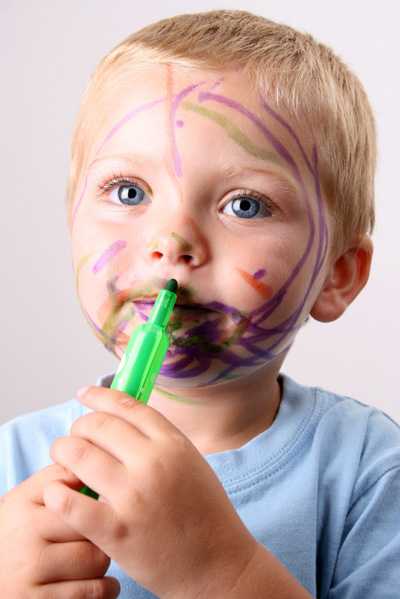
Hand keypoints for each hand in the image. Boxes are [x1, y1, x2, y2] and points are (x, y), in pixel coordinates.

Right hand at [0, 463, 119, 597]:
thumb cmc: (14, 534)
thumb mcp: (24, 500)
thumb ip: (55, 477)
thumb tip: (94, 459)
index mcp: (24, 508)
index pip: (80, 497)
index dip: (102, 503)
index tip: (111, 506)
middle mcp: (26, 541)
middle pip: (93, 528)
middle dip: (105, 531)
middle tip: (106, 534)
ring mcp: (30, 577)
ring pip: (96, 561)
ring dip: (105, 562)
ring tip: (100, 558)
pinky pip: (91, 594)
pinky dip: (105, 589)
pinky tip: (104, 584)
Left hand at [43, 387, 257, 597]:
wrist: (219, 565)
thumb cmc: (205, 513)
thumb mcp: (191, 462)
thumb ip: (159, 440)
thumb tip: (120, 419)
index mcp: (173, 444)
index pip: (126, 405)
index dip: (99, 395)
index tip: (84, 395)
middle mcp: (153, 463)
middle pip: (97, 425)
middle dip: (78, 427)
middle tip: (75, 438)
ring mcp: (133, 497)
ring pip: (77, 454)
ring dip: (63, 453)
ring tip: (64, 463)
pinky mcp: (116, 532)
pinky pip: (69, 502)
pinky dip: (57, 493)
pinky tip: (58, 494)